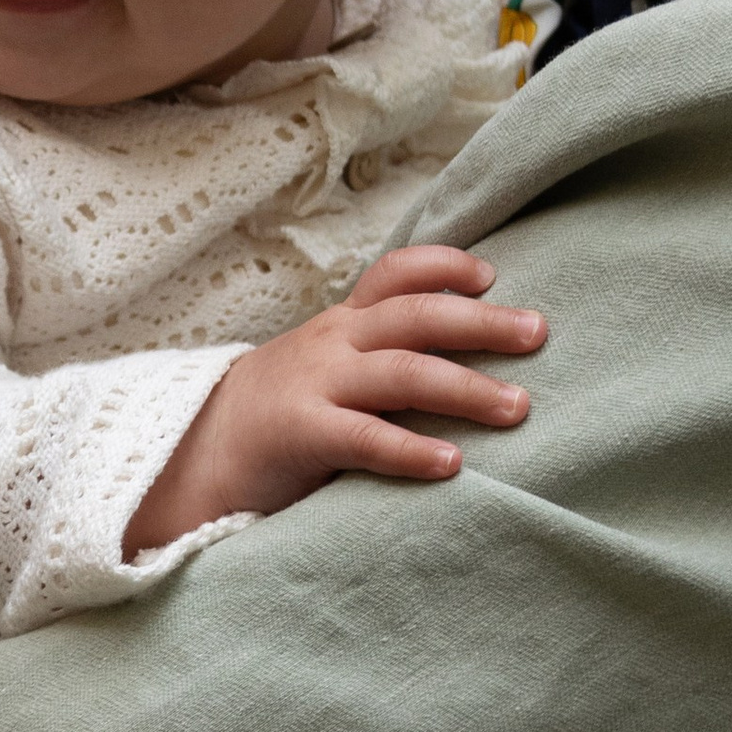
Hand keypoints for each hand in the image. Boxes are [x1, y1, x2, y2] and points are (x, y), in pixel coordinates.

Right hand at [125, 247, 545, 553]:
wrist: (194, 457)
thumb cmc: (281, 416)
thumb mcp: (327, 369)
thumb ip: (381, 357)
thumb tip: (469, 358)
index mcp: (341, 324)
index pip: (395, 275)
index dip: (445, 266)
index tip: (491, 276)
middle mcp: (332, 343)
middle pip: (416, 317)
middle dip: (482, 323)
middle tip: (537, 333)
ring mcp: (315, 385)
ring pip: (403, 373)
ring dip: (466, 389)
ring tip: (517, 408)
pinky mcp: (301, 435)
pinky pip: (365, 438)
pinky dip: (411, 450)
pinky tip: (452, 464)